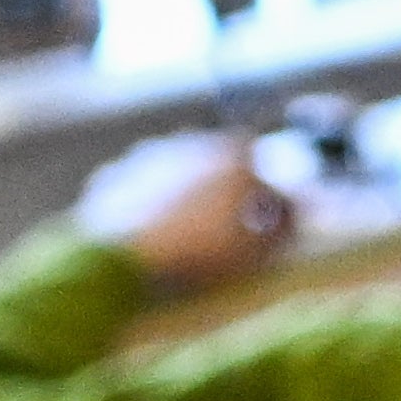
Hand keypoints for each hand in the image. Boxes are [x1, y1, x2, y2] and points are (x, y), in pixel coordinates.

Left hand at [81, 133, 289, 298]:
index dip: (260, 186)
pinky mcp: (108, 177)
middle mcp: (187, 142)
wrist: (121, 257)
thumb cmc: (200, 248)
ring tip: (182, 226)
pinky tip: (148, 227)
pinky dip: (145, 200)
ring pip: (172, 168)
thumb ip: (283, 221)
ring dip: (180, 188)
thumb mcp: (259, 244)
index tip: (260, 212)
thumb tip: (291, 207)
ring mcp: (143, 157)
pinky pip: (137, 185)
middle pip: (211, 158)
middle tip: (220, 218)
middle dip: (218, 182)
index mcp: (230, 153)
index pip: (255, 158)